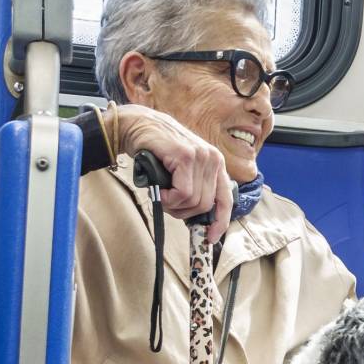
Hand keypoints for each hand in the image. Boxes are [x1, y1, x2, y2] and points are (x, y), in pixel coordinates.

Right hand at [110, 104, 232, 243]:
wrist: (138, 126)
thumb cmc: (157, 152)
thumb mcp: (182, 170)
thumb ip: (195, 188)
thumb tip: (200, 221)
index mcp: (216, 163)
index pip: (226, 199)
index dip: (220, 222)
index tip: (210, 237)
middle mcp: (213, 158)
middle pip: (205, 205)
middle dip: (184, 212)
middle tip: (167, 203)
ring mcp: (201, 156)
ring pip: (193, 201)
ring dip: (173, 205)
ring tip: (162, 192)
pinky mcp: (186, 156)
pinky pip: (183, 193)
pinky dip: (169, 198)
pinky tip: (160, 189)